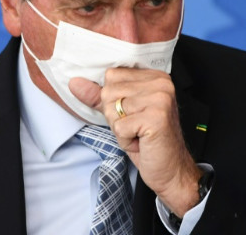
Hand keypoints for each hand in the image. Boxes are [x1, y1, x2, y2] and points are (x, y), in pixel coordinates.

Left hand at [69, 69, 201, 216]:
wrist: (171, 170)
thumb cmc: (147, 141)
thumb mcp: (121, 114)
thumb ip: (99, 96)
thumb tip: (74, 82)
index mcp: (155, 76)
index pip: (112, 76)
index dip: (114, 99)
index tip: (133, 113)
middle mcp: (160, 83)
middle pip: (109, 92)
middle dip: (115, 116)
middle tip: (137, 127)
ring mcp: (160, 99)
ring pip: (112, 109)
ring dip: (120, 129)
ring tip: (139, 134)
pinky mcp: (156, 118)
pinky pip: (119, 127)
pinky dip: (125, 141)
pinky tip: (142, 142)